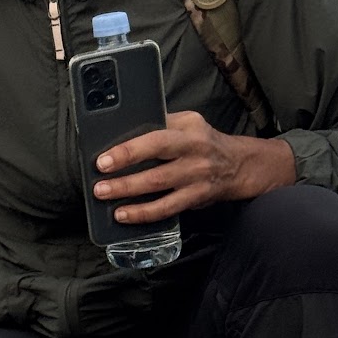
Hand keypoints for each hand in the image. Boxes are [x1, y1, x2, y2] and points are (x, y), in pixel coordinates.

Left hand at [94, 114, 294, 222]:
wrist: (238, 164)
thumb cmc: (203, 140)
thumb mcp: (187, 122)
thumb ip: (161, 123)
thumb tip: (121, 130)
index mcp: (188, 131)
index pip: (155, 139)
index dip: (129, 151)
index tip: (104, 160)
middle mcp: (194, 154)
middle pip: (156, 169)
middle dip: (124, 180)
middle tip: (99, 186)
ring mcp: (196, 178)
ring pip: (160, 190)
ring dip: (130, 198)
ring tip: (106, 200)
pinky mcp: (196, 198)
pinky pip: (168, 209)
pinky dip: (144, 214)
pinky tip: (125, 215)